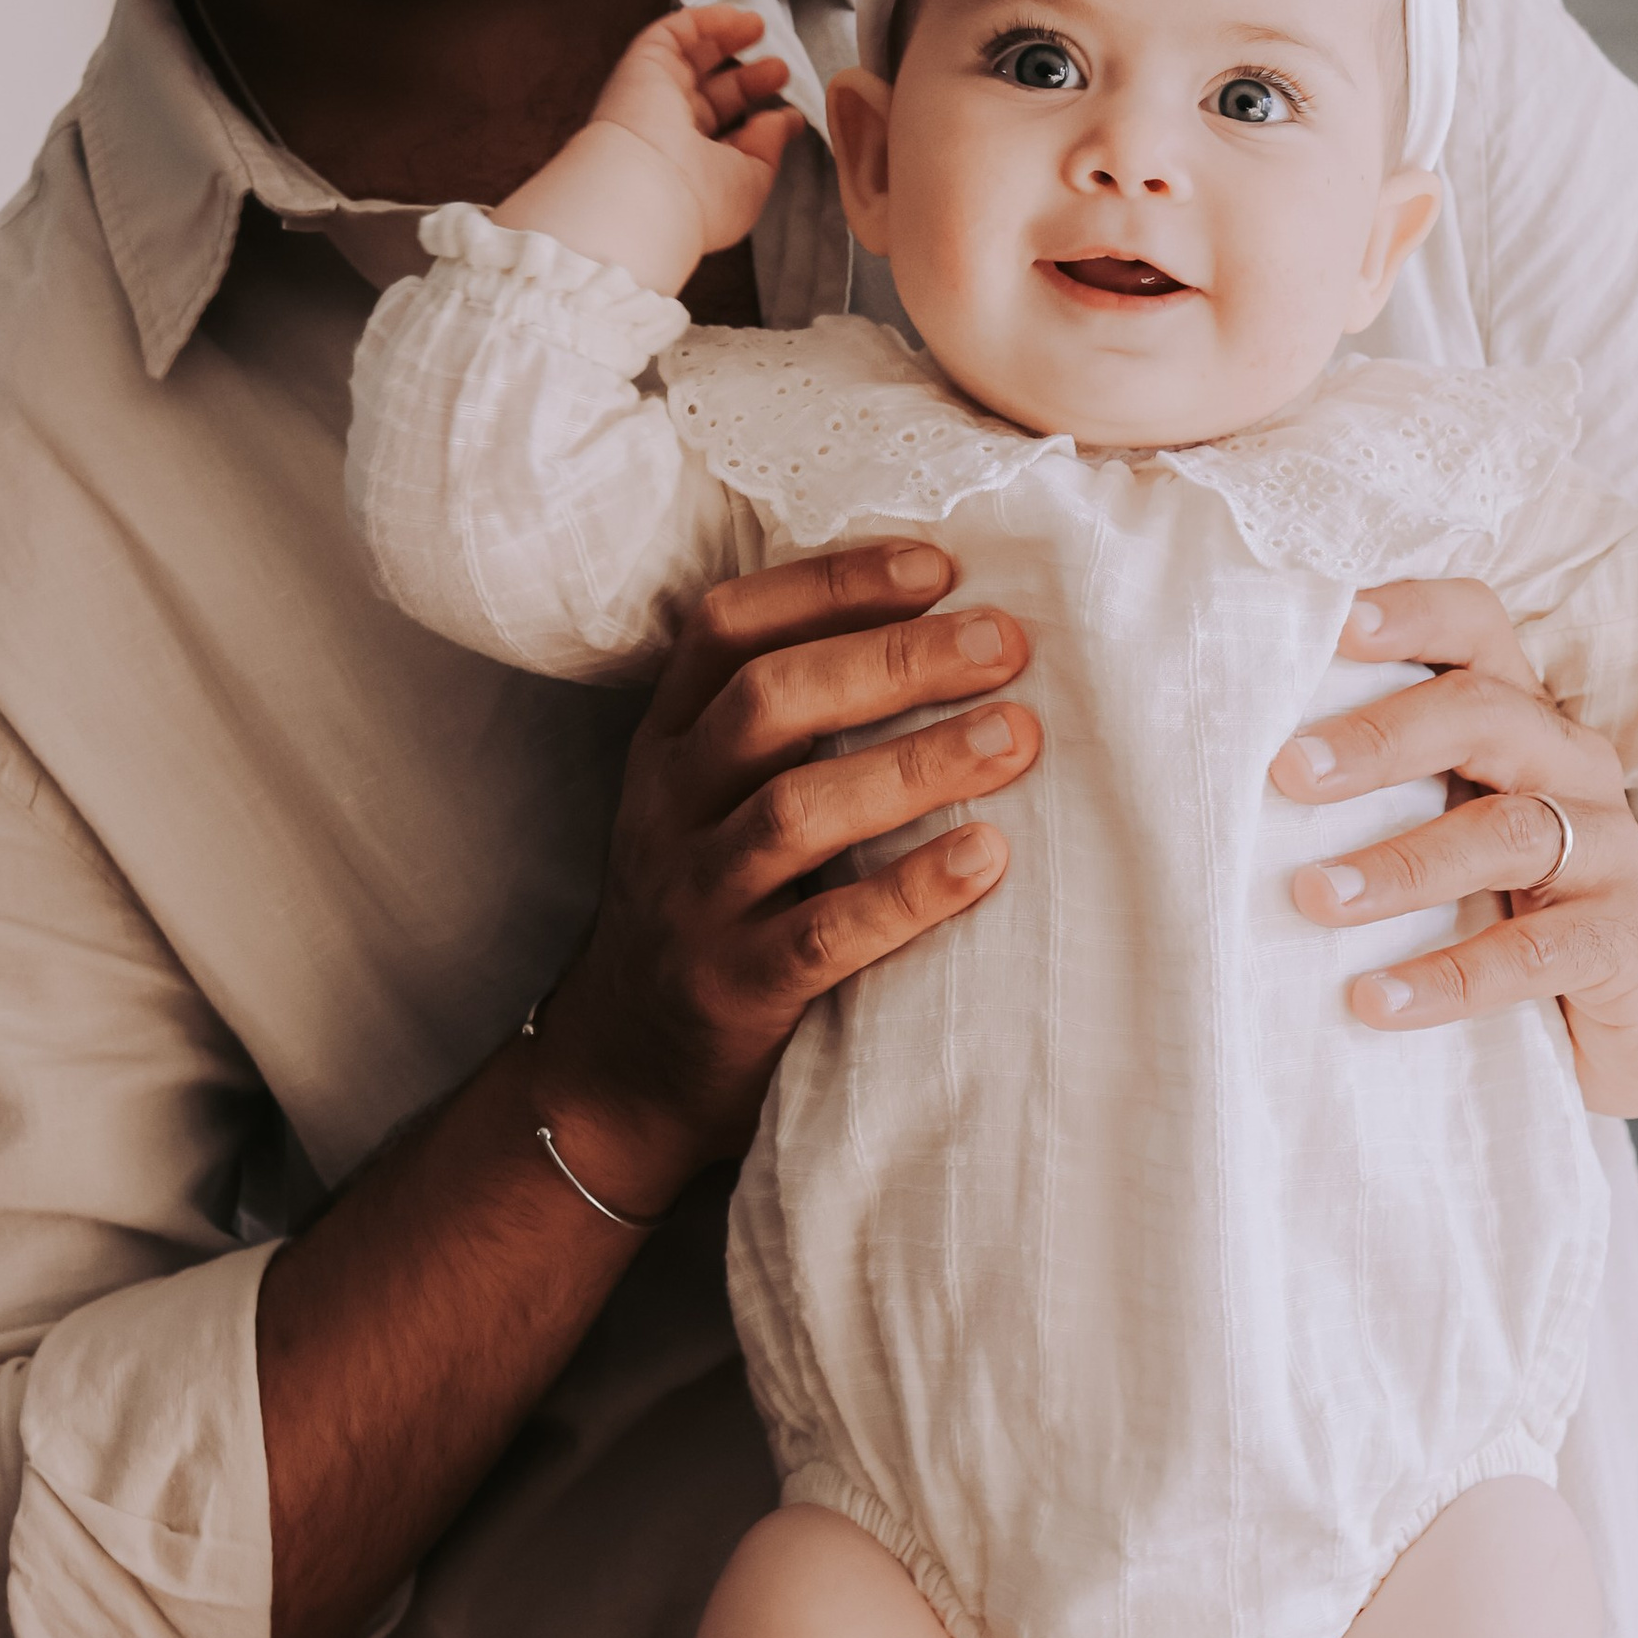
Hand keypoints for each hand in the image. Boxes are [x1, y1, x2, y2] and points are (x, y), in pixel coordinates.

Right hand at [505, 4, 800, 292]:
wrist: (649, 192)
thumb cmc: (701, 202)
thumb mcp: (752, 181)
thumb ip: (770, 146)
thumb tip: (784, 119)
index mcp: (690, 167)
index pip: (724, 134)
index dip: (757, 118)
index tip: (789, 111)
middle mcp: (667, 132)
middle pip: (711, 94)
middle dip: (747, 79)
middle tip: (780, 68)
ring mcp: (653, 96)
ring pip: (691, 58)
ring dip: (726, 39)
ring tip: (761, 27)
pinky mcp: (643, 65)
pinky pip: (673, 33)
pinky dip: (704, 20)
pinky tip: (737, 17)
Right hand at [533, 541, 1042, 1198]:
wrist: (621, 1070)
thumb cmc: (711, 906)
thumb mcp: (713, 800)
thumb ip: (790, 728)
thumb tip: (946, 632)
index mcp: (667, 741)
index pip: (728, 628)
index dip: (830, 585)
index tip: (938, 567)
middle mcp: (667, 806)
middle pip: (768, 703)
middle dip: (892, 661)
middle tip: (1005, 643)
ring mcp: (694, 899)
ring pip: (795, 811)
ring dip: (913, 766)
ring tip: (1016, 739)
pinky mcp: (732, 989)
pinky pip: (823, 934)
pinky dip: (909, 892)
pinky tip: (986, 859)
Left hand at [1269, 581, 1637, 1119]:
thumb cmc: (1526, 903)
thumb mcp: (1460, 828)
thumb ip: (1387, 791)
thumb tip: (1238, 780)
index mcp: (1524, 722)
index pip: (1478, 630)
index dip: (1412, 614)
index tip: (1330, 624)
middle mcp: (1570, 767)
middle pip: (1486, 715)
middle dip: (1381, 738)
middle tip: (1290, 773)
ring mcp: (1606, 851)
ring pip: (1506, 833)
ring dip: (1400, 865)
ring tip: (1314, 897)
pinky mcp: (1619, 941)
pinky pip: (1533, 953)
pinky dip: (1449, 977)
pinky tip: (1376, 999)